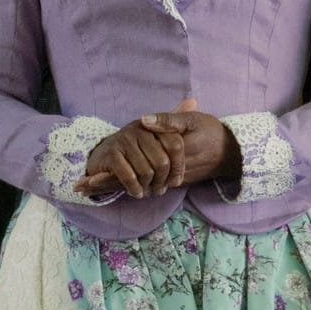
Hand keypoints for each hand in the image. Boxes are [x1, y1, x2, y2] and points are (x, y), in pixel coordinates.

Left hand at [72, 101, 241, 197]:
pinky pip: (146, 184)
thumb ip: (168, 121)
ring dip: (111, 187)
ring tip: (86, 188)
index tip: (88, 178)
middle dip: (104, 185)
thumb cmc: (212, 132)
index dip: (109, 174)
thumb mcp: (192, 121)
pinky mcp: (171, 180)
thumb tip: (142, 121)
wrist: (231, 153)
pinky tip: (109, 186)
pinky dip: (127, 185)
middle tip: (79, 187)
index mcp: (165, 157)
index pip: (131, 170)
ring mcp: (168, 179)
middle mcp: (164, 173)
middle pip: (129, 182)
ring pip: (137, 185)